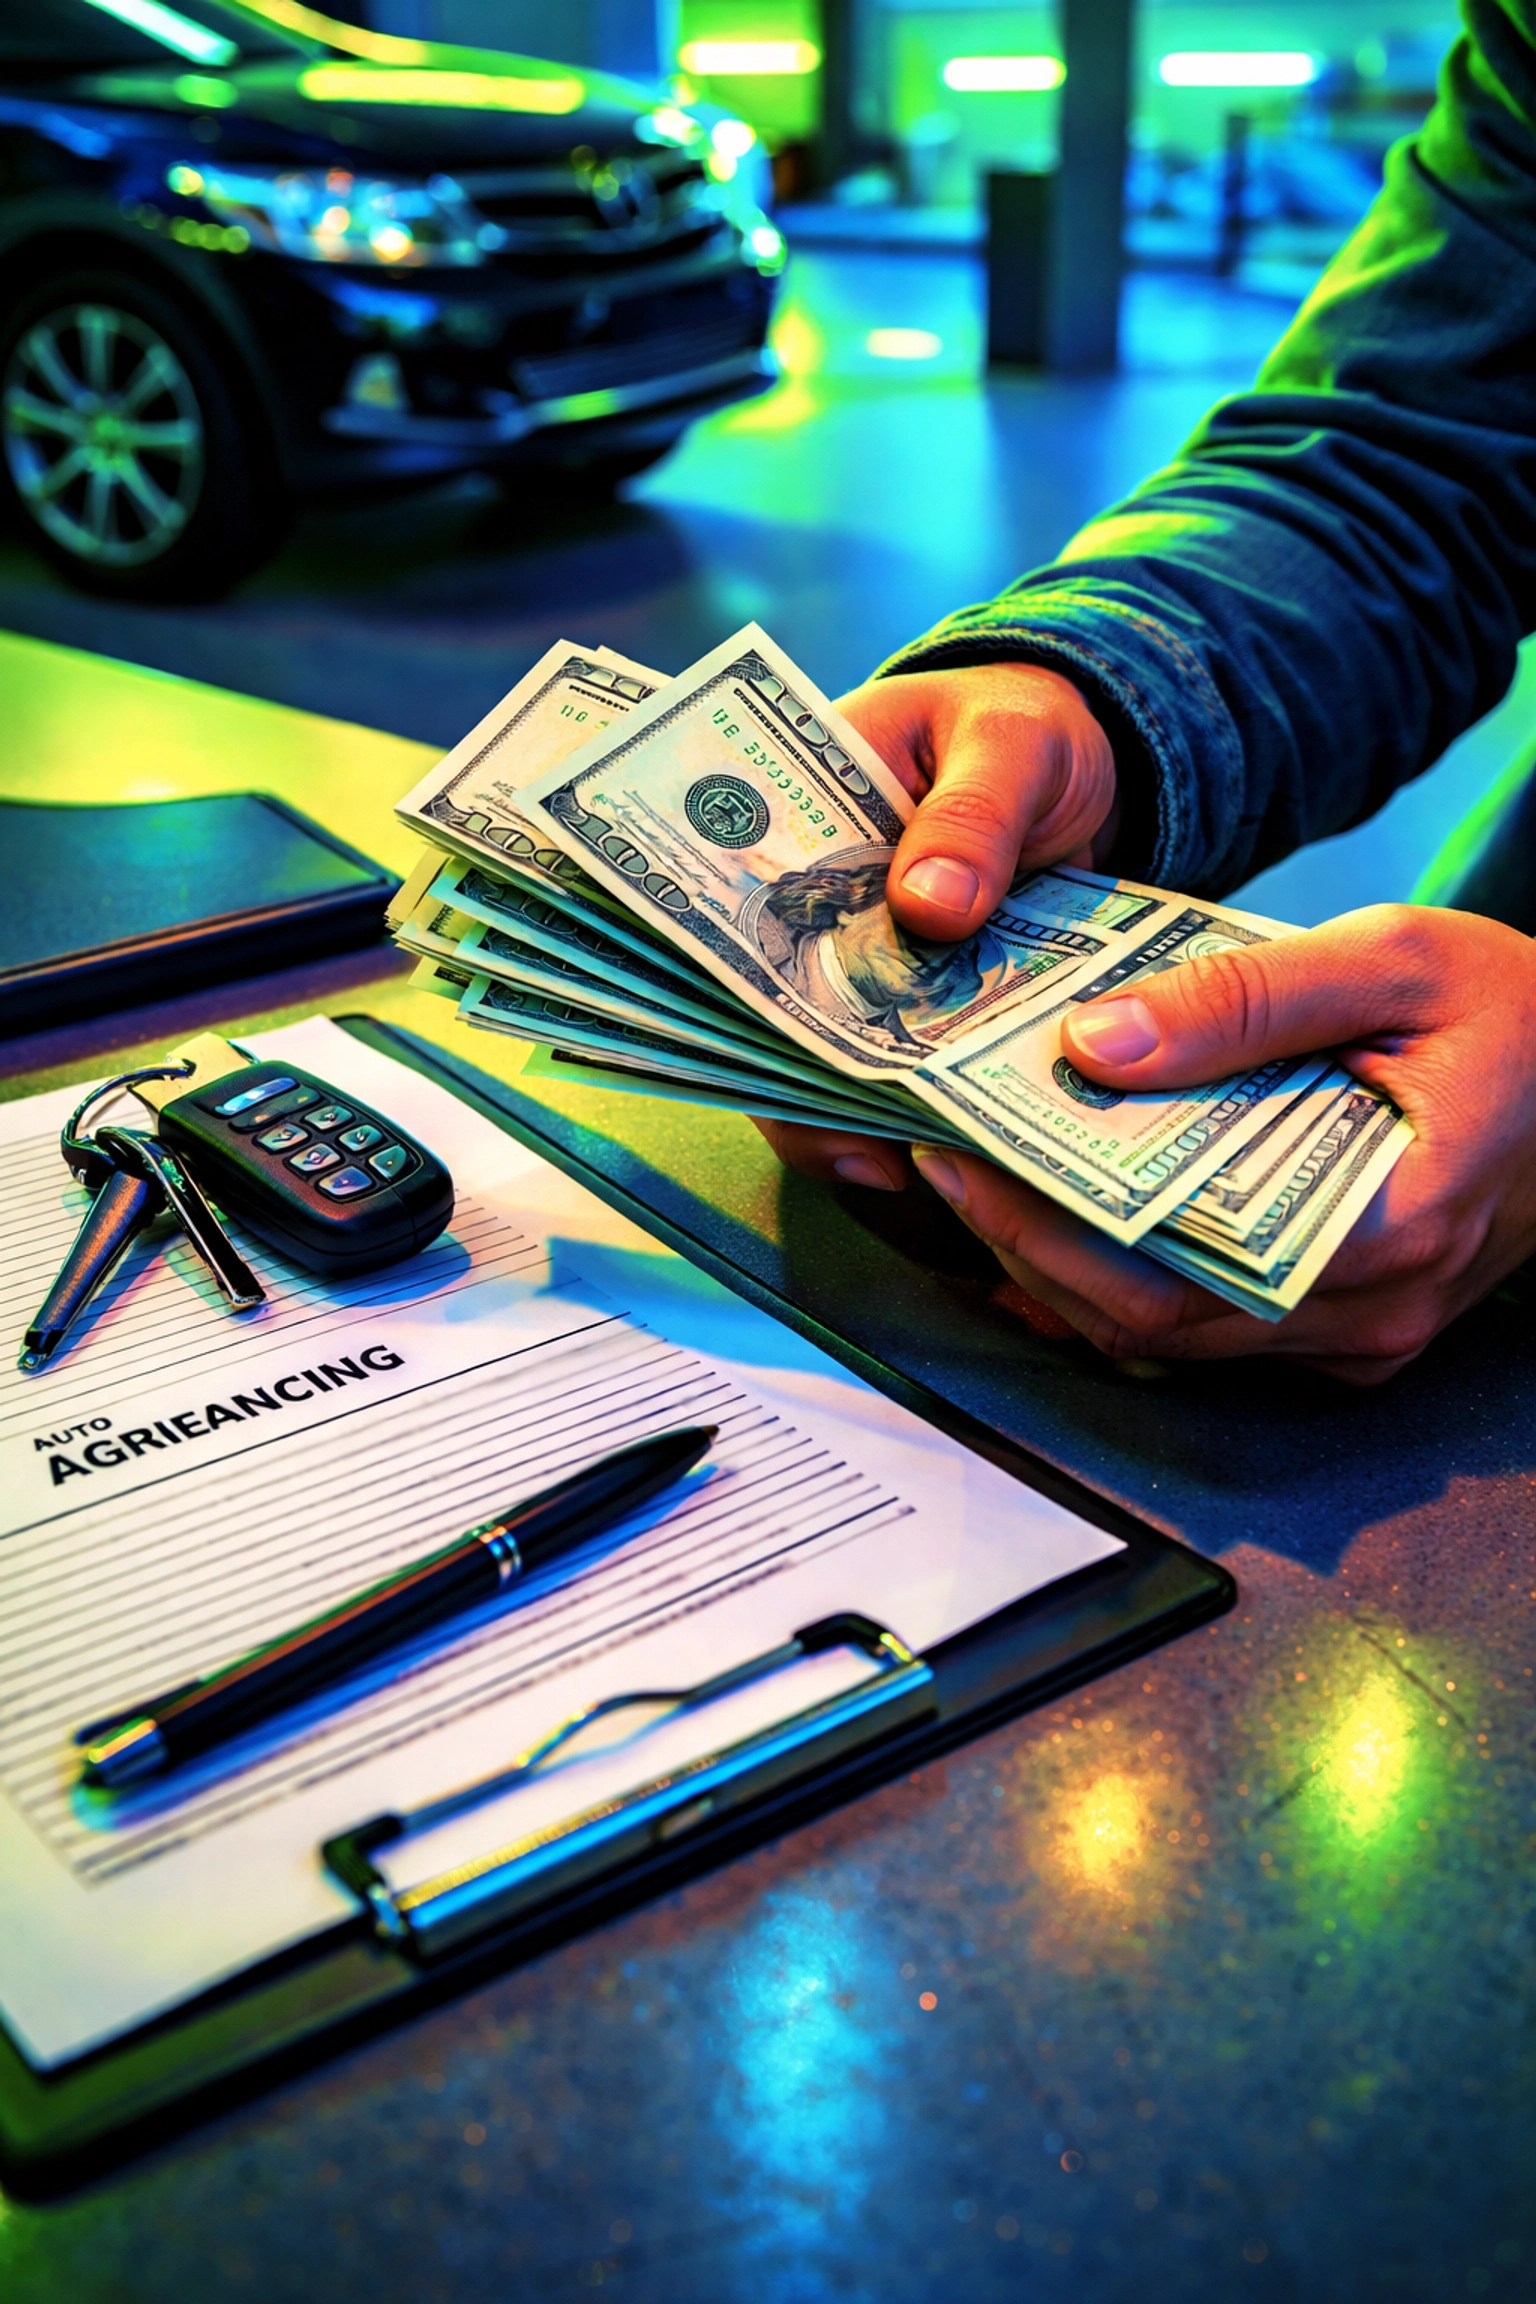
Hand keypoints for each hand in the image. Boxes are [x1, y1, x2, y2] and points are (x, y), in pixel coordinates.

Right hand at [754, 661, 1118, 1192]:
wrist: (1093, 767)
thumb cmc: (1026, 729)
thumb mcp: (1013, 740)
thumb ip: (976, 810)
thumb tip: (930, 904)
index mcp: (797, 810)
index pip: (724, 890)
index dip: (721, 959)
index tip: (757, 1023)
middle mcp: (806, 901)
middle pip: (760, 1003)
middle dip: (794, 1079)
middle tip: (846, 1141)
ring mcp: (854, 962)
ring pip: (820, 1056)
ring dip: (854, 1115)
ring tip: (895, 1168)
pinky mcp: (913, 1009)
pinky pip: (896, 1074)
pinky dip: (918, 1115)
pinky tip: (944, 1159)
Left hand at [907, 906, 1535, 1384]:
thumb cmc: (1520, 1009)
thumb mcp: (1393, 959)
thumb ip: (1244, 999)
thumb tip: (1093, 1045)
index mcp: (1383, 1224)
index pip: (1169, 1272)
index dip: (1044, 1228)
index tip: (960, 1155)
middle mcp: (1368, 1310)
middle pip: (1150, 1321)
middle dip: (1026, 1247)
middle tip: (941, 1162)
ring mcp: (1361, 1333)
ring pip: (1171, 1338)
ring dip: (1063, 1269)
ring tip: (978, 1179)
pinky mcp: (1351, 1328)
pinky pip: (1211, 1331)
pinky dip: (1123, 1282)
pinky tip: (1059, 1223)